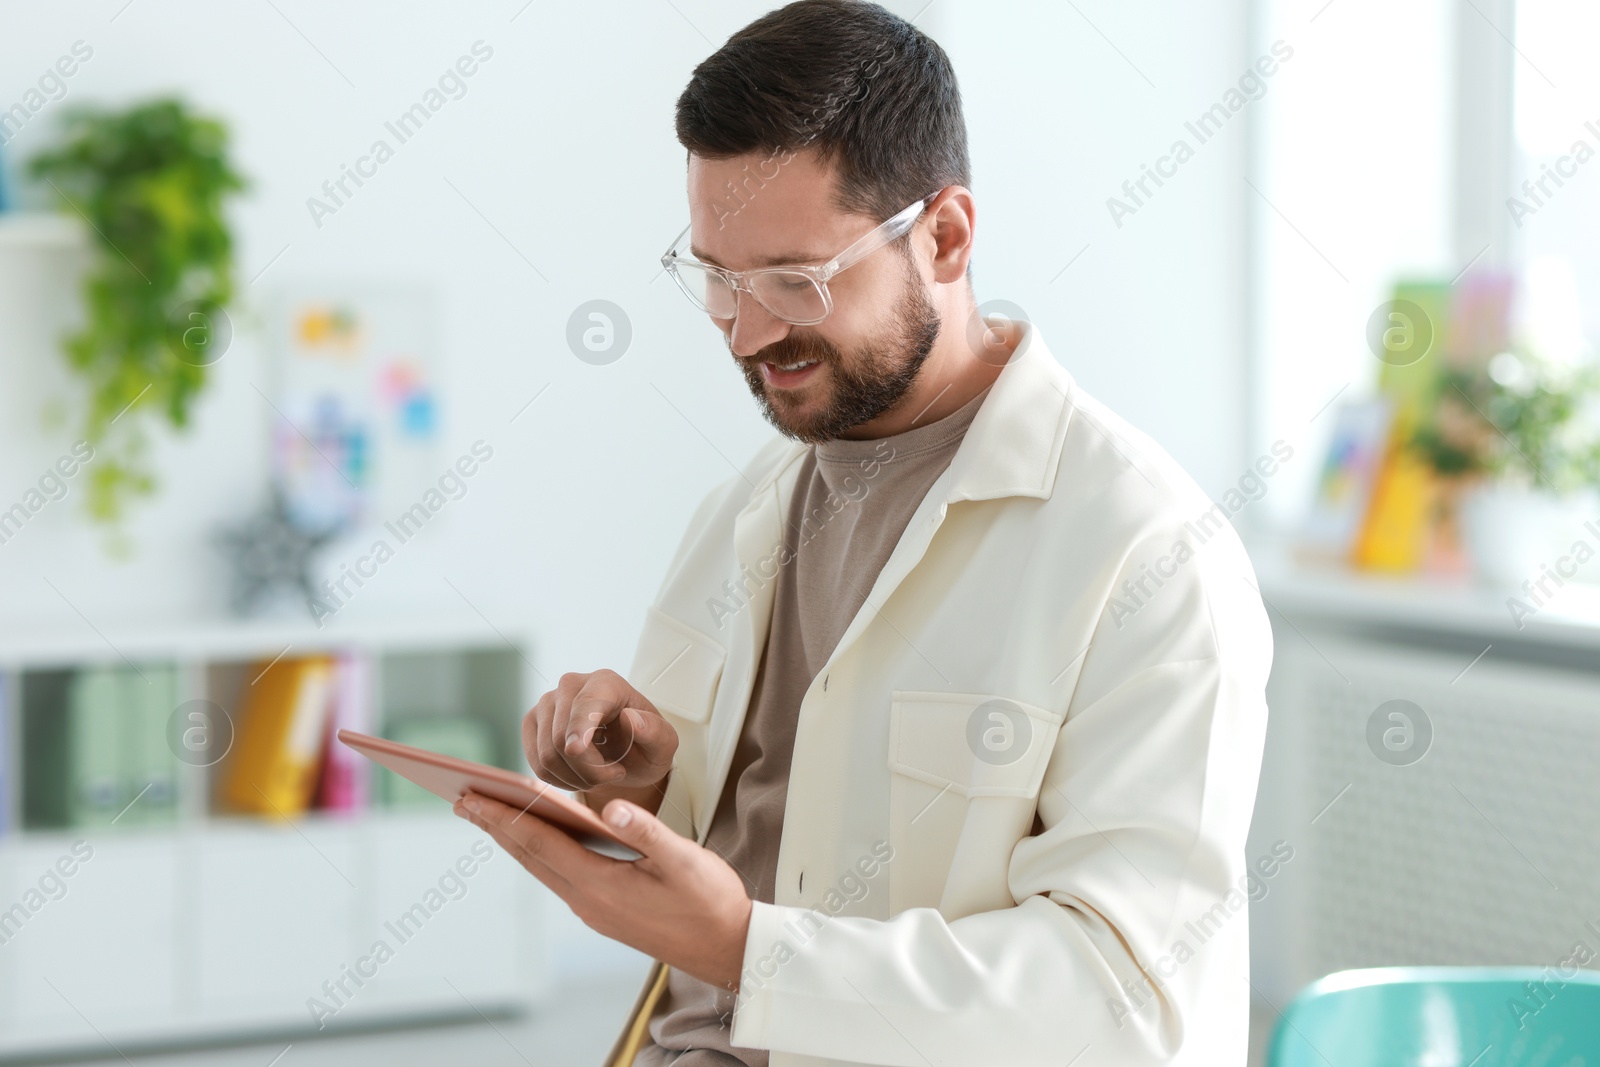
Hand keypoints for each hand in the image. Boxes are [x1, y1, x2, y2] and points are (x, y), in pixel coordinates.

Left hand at [453, 791, 751, 991]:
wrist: (728, 948)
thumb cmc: (711, 903)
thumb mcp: (684, 860)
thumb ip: (646, 832)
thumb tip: (611, 807)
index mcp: (603, 885)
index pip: (542, 843)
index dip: (506, 816)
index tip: (474, 797)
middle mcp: (589, 901)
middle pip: (531, 856)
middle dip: (495, 825)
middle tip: (462, 799)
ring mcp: (594, 909)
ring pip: (541, 867)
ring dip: (512, 839)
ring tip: (487, 814)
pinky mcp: (604, 910)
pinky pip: (559, 875)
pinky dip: (538, 851)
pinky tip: (535, 839)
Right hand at [524, 670, 677, 796]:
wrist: (626, 755)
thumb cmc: (645, 746)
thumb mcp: (664, 744)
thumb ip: (655, 731)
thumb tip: (630, 718)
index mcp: (606, 682)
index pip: (585, 704)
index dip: (578, 727)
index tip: (575, 750)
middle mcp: (571, 684)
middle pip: (562, 737)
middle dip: (589, 770)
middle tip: (614, 774)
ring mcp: (547, 703)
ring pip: (547, 755)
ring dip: (576, 778)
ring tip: (600, 775)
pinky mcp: (532, 723)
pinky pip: (537, 765)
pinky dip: (559, 780)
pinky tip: (579, 775)